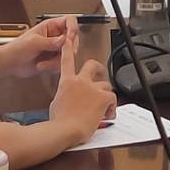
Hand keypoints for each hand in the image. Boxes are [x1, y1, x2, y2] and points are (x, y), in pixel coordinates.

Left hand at [2, 15, 73, 76]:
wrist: (9, 64)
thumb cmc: (16, 48)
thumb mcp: (34, 42)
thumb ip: (50, 41)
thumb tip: (65, 40)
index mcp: (50, 26)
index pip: (69, 21)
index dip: (73, 27)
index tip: (70, 37)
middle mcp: (55, 36)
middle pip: (72, 39)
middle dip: (66, 49)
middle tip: (58, 53)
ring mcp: (55, 48)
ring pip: (68, 53)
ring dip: (57, 60)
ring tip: (44, 62)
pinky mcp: (54, 60)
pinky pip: (62, 63)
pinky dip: (54, 67)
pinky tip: (43, 66)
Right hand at [49, 27, 115, 141]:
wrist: (65, 130)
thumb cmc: (58, 122)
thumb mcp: (56, 104)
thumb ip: (64, 95)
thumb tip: (69, 98)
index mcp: (67, 82)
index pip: (67, 60)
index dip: (68, 49)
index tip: (68, 40)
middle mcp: (80, 81)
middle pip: (92, 65)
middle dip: (98, 68)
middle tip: (100, 74)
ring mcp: (93, 88)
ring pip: (106, 85)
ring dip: (105, 95)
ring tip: (103, 109)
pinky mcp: (103, 96)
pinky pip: (113, 98)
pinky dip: (112, 107)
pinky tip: (108, 115)